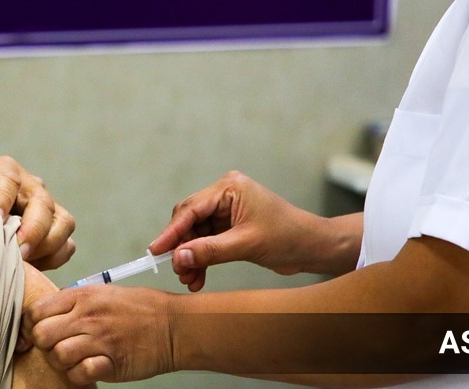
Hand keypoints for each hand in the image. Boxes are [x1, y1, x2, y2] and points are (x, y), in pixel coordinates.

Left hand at [0, 156, 75, 269]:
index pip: (8, 179)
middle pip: (43, 203)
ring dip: (47, 245)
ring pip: (63, 223)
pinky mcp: (57, 230)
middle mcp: (31, 186)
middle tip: (18, 250)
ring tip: (26, 263)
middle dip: (33, 229)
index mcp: (4, 171)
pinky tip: (33, 267)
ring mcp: (48, 209)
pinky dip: (54, 258)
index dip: (3, 198)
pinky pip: (67, 245)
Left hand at [24, 286, 173, 384]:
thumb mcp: (103, 292)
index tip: (40, 330)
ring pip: (57, 356)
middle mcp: (87, 316)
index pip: (36, 311)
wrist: (173, 326)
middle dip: (44, 345)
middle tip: (57, 347)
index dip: (33, 324)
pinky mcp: (110, 363)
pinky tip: (89, 368)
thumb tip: (46, 314)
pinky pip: (78, 374)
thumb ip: (74, 302)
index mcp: (82, 295)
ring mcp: (98, 340)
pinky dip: (79, 375)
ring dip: (62, 362)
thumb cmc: (140, 308)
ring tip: (75, 359)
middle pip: (41, 335)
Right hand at [150, 171, 340, 291]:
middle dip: (182, 248)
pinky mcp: (231, 227)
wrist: (313, 247)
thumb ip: (210, 251)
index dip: (171, 232)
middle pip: (190, 221)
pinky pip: (207, 242)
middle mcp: (225, 195)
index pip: (191, 209)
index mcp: (229, 188)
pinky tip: (198, 278)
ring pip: (196, 234)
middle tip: (178, 271)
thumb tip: (178, 257)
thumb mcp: (246, 245)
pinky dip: (202, 259)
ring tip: (189, 280)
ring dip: (191, 257)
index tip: (156, 251)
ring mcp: (228, 211)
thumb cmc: (287, 237)